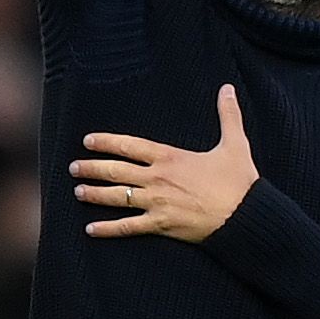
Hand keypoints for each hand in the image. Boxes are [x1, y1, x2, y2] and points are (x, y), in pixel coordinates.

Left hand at [71, 84, 258, 242]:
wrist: (247, 217)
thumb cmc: (240, 182)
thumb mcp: (235, 144)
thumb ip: (228, 115)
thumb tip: (228, 88)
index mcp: (170, 157)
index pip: (129, 146)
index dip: (106, 142)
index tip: (87, 141)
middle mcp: (157, 178)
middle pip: (115, 171)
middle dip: (91, 168)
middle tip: (73, 167)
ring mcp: (156, 202)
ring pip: (116, 197)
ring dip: (94, 194)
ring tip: (77, 192)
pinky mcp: (161, 225)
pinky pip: (128, 227)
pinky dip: (107, 228)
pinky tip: (90, 229)